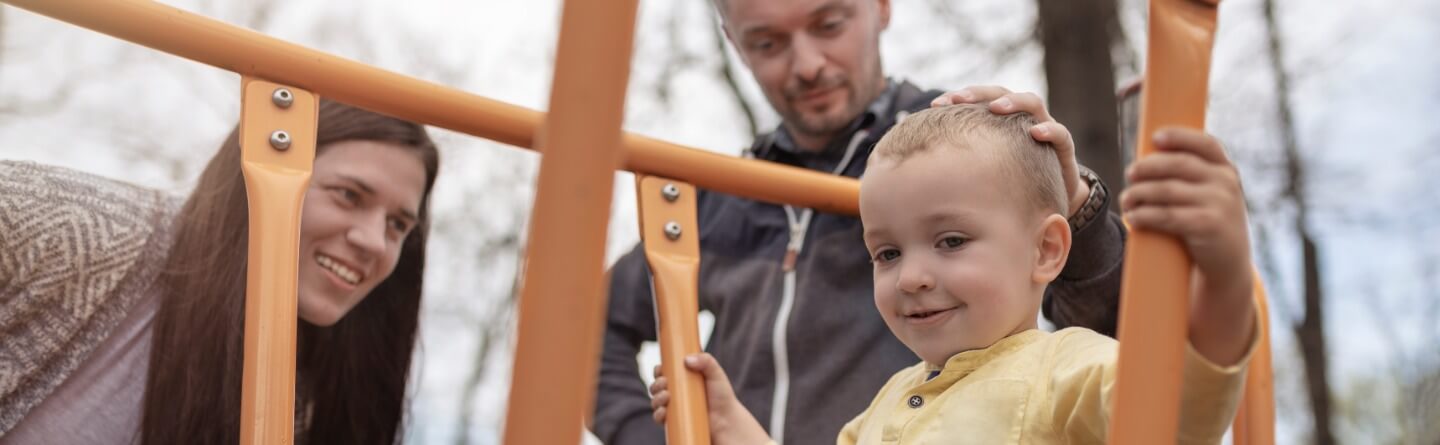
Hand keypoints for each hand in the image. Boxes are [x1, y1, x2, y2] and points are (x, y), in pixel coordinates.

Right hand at [650, 353, 770, 444]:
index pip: (664, 372)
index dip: (659, 370)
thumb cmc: (722, 396)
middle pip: (657, 386)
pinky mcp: (674, 421)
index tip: (661, 369)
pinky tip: (663, 411)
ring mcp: (674, 407)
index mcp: (682, 378)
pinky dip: (658, 414)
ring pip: (655, 401)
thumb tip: (686, 360)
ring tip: (666, 396)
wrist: (727, 420)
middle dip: (656, 383)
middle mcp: (676, 392)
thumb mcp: (716, 374)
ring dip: (656, 398)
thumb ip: (706, 361)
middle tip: (665, 383)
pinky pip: (659, 418)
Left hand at [933, 86, 1087, 214]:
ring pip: (1032, 103)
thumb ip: (960, 162)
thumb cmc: (1009, 183)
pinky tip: (1035, 133)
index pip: (977, 100)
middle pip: (1001, 93)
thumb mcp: (982, 172)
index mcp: (999, 121)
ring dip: (1014, 102)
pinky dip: (1049, 130)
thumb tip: (916, 162)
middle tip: (960, 99)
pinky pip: (1060, 134)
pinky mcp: (1062, 148)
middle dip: (980, 94)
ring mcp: (1043, 129)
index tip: (936, 105)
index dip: (958, 98)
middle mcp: (1020, 119)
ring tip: (998, 108)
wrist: (1050, 201)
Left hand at [1120, 127, 1254, 364]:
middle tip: (1129, 174)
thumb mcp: (1210, 196)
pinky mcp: (1208, 226)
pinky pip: (1168, 215)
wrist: (1228, 265)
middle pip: (1178, 165)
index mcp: (1226, 170)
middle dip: (1148, 167)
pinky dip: (1145, 215)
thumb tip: (1146, 161)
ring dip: (1140, 193)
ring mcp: (1220, 204)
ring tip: (1127, 199)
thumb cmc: (1208, 224)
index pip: (1206, 144)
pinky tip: (1132, 217)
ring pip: (1167, 190)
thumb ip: (1191, 177)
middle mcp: (1226, 183)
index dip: (1180, 137)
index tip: (1155, 137)